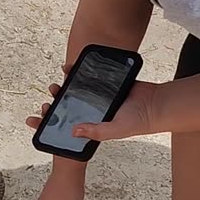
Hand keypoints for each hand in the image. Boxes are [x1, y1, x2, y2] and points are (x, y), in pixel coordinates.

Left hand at [25, 81, 159, 141]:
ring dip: (69, 83)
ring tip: (60, 78)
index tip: (43, 112)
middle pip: (74, 103)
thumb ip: (95, 131)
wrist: (157, 104)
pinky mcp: (108, 84)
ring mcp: (102, 96)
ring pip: (81, 88)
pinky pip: (92, 77)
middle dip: (60, 98)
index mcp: (94, 122)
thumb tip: (73, 131)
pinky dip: (82, 72)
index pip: (71, 121)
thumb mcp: (114, 130)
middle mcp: (96, 110)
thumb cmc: (138, 121)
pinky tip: (72, 67)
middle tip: (52, 90)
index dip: (57, 118)